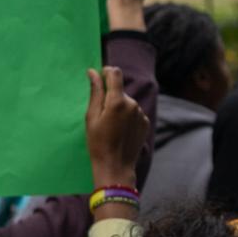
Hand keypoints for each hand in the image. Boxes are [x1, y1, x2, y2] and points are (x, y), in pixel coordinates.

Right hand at [85, 65, 147, 186]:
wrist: (116, 165)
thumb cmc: (98, 142)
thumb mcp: (91, 116)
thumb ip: (95, 92)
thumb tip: (93, 72)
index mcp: (118, 101)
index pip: (115, 74)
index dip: (106, 72)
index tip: (99, 76)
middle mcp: (133, 104)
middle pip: (120, 90)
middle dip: (110, 95)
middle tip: (100, 113)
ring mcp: (141, 114)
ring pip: (127, 102)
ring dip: (119, 107)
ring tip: (110, 125)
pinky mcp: (146, 123)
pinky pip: (134, 112)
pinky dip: (127, 116)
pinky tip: (120, 130)